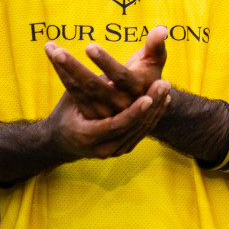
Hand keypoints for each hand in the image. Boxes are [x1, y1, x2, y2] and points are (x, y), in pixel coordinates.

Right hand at [44, 80, 170, 160]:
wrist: (62, 140)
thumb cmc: (65, 112)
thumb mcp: (71, 98)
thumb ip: (86, 87)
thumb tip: (109, 77)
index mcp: (87, 136)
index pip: (116, 125)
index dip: (133, 112)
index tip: (147, 98)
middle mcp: (103, 148)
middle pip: (133, 127)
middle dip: (151, 105)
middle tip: (164, 84)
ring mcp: (115, 150)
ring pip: (141, 129)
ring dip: (156, 108)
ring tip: (166, 88)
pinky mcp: (122, 147)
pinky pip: (141, 131)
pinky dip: (153, 115)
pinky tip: (164, 99)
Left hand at [46, 27, 168, 118]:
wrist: (141, 111)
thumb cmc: (147, 78)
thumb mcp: (154, 63)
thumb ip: (156, 45)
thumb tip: (162, 29)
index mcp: (136, 90)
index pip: (120, 76)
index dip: (105, 62)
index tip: (90, 47)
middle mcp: (118, 104)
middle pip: (94, 86)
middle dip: (75, 68)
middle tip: (59, 52)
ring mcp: (101, 110)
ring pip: (78, 89)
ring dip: (63, 68)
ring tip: (52, 48)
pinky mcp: (88, 110)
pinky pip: (71, 92)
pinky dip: (61, 73)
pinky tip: (52, 55)